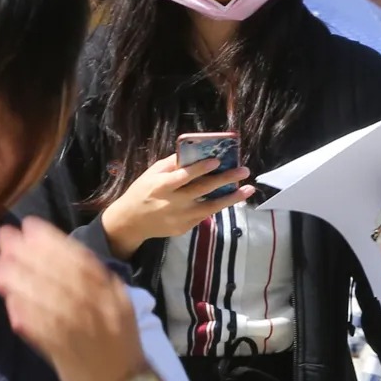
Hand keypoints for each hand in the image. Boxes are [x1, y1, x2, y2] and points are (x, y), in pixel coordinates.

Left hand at [0, 217, 149, 380]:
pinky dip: (27, 316)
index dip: (53, 240)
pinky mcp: (69, 359)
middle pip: (62, 276)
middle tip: (3, 238)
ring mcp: (86, 335)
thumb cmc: (118, 347)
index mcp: (114, 295)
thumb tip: (54, 255)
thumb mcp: (115, 307)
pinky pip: (45, 334)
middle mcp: (102, 310)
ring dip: (21, 281)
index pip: (81, 260)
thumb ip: (91, 284)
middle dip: (30, 254)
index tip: (28, 225)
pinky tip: (8, 302)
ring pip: (50, 301)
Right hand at [100, 153, 251, 257]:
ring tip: (249, 189)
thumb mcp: (151, 174)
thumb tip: (192, 152)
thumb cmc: (142, 192)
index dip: (200, 168)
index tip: (217, 160)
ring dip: (232, 198)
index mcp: (161, 187)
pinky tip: (230, 198)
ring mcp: (181, 218)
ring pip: (211, 207)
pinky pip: (205, 215)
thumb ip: (171, 165)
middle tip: (244, 170)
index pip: (184, 176)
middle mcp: (173, 203)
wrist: (131, 222)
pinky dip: (218, 206)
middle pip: (203, 190)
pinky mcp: (185, 228)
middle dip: (225, 179)